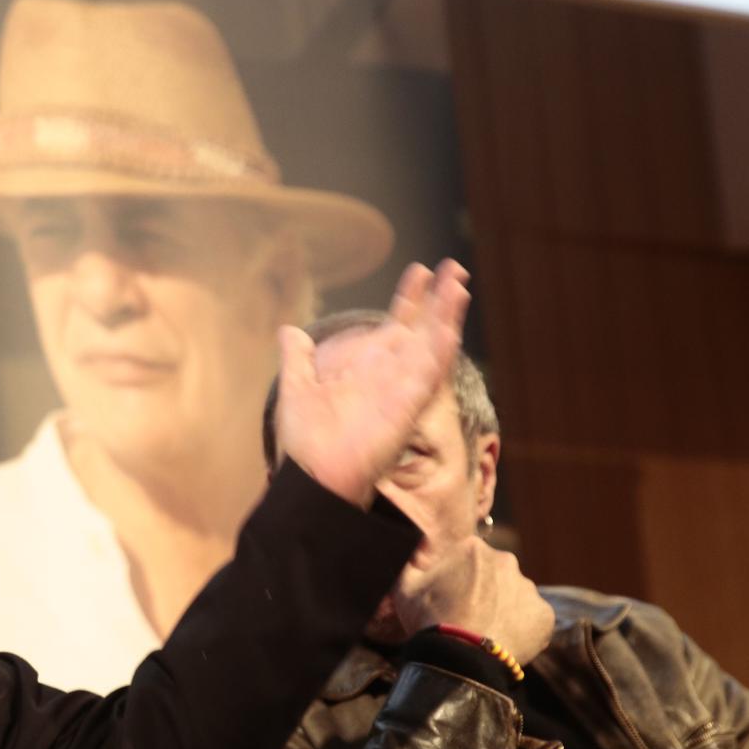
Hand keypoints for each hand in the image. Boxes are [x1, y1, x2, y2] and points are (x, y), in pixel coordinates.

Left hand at [275, 260, 468, 506]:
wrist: (311, 480)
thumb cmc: (305, 445)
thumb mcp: (297, 389)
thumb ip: (298, 358)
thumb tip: (289, 330)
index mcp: (368, 371)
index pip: (396, 327)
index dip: (410, 299)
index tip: (421, 271)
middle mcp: (390, 379)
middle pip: (422, 331)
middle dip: (439, 300)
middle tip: (455, 268)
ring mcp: (402, 392)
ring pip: (432, 347)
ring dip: (447, 316)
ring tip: (459, 283)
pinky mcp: (407, 408)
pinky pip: (429, 375)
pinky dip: (440, 350)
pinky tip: (450, 325)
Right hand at [391, 535, 553, 663]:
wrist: (460, 659)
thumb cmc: (430, 620)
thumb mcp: (405, 585)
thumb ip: (412, 557)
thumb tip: (418, 540)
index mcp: (474, 548)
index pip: (469, 557)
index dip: (459, 577)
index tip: (451, 597)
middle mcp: (506, 561)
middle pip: (496, 574)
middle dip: (485, 591)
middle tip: (469, 616)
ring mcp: (528, 588)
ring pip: (515, 597)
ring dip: (504, 609)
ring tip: (485, 633)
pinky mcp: (544, 615)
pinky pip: (533, 619)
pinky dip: (522, 629)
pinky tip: (502, 642)